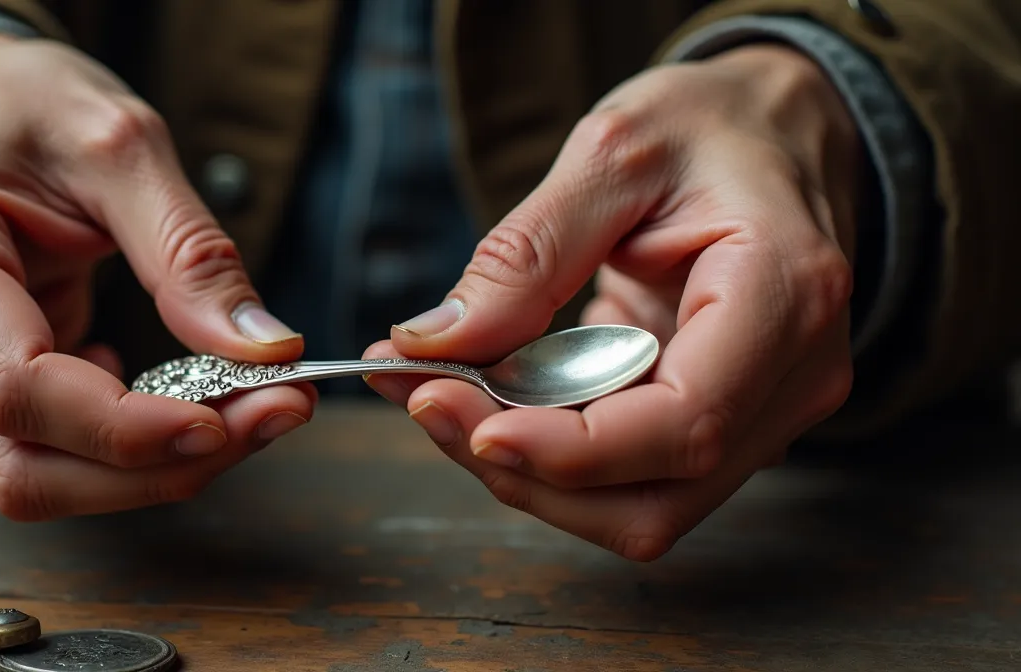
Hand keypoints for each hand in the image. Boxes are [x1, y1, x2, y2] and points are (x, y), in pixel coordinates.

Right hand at [0, 33, 313, 520]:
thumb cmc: (25, 108)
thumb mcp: (120, 144)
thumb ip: (188, 251)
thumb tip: (264, 350)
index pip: (17, 389)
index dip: (125, 429)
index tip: (227, 419)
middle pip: (23, 466)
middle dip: (155, 467)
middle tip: (270, 418)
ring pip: (36, 477)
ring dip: (150, 469)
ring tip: (248, 412)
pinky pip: (49, 452)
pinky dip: (130, 449)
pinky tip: (184, 399)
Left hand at [365, 45, 862, 559]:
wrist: (777, 129)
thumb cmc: (710, 126)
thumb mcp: (612, 152)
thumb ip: (527, 254)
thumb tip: (435, 343)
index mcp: (786, 296)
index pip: (684, 425)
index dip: (569, 450)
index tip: (464, 419)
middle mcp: (794, 377)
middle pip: (654, 496)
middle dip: (528, 471)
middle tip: (426, 396)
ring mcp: (764, 412)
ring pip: (637, 504)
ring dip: (528, 470)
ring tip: (440, 388)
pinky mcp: (722, 422)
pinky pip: (628, 472)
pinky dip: (547, 447)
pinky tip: (484, 390)